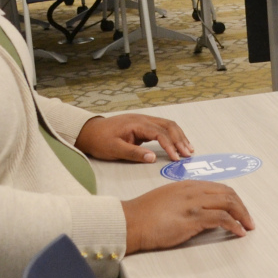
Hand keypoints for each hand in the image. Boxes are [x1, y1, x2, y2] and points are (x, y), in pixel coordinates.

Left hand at [74, 113, 195, 162]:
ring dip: (179, 136)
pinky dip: (172, 136)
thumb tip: (152, 158)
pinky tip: (177, 143)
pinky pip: (162, 128)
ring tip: (188, 149)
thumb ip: (134, 153)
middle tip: (188, 154)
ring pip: (167, 125)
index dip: (170, 146)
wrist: (89, 131)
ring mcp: (143, 121)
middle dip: (180, 139)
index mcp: (137, 124)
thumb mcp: (114, 149)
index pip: (160, 133)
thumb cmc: (100, 140)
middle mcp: (143, 119)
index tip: (176, 158)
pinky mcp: (143, 126)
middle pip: (168, 126)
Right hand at [123, 182, 253, 251]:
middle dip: (242, 207)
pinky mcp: (192, 218)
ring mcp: (194, 203)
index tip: (239, 210)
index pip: (219, 188)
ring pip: (229, 203)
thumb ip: (184, 201)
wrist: (130, 221)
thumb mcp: (167, 199)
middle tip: (248, 220)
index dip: (233, 199)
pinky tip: (238, 232)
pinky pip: (221, 218)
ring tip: (248, 227)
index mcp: (187, 185)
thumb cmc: (143, 214)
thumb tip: (199, 211)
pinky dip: (234, 225)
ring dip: (242, 216)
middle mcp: (193, 191)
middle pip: (228, 193)